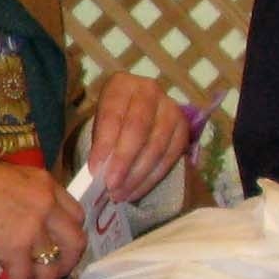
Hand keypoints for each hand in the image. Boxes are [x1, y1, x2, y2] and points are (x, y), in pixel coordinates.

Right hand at [0, 154, 86, 278]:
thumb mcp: (5, 182)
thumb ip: (23, 200)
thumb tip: (23, 226)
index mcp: (44, 183)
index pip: (75, 213)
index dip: (70, 235)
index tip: (62, 248)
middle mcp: (46, 203)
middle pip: (75, 241)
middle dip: (67, 263)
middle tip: (55, 275)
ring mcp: (33, 226)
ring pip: (53, 267)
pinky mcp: (16, 248)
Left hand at [75, 75, 193, 210]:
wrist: (137, 110)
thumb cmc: (112, 120)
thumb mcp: (99, 124)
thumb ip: (99, 144)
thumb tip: (97, 174)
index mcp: (121, 85)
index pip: (112, 115)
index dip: (104, 144)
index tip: (95, 170)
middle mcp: (149, 90)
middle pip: (138, 129)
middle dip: (124, 162)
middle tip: (111, 187)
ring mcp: (171, 108)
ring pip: (157, 145)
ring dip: (138, 175)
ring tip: (121, 194)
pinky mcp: (183, 128)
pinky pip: (170, 156)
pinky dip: (153, 177)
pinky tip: (137, 190)